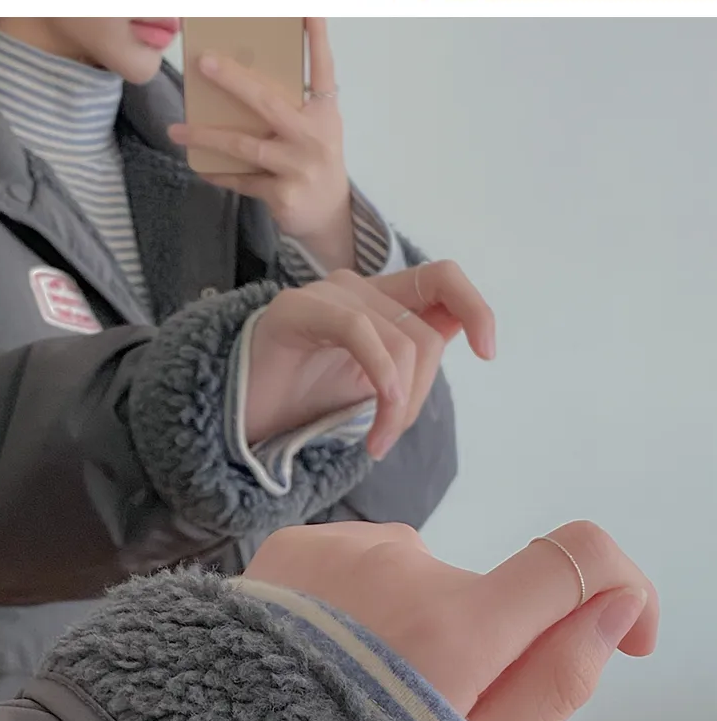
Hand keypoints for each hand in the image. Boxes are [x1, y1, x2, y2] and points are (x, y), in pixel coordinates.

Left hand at [168, 19, 351, 259]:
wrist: (330, 215)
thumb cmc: (314, 159)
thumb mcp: (313, 129)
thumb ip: (288, 108)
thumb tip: (235, 81)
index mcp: (324, 114)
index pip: (323, 70)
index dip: (317, 40)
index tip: (308, 11)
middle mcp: (314, 137)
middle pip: (267, 102)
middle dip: (232, 80)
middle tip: (203, 62)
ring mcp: (298, 167)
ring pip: (244, 145)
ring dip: (206, 137)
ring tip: (177, 130)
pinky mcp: (283, 194)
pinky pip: (241, 179)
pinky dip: (218, 172)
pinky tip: (199, 165)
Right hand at [244, 259, 495, 460]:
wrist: (234, 415)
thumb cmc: (300, 399)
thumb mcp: (369, 380)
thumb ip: (410, 353)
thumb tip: (461, 334)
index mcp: (380, 300)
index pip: (443, 277)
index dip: (475, 307)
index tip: (486, 352)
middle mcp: (357, 287)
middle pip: (424, 331)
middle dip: (419, 395)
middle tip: (388, 437)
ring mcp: (325, 294)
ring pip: (399, 341)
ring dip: (397, 406)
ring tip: (374, 442)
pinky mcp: (295, 309)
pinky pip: (358, 330)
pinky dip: (379, 382)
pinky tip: (369, 429)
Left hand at [244, 518, 657, 720]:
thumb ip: (552, 684)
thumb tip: (618, 605)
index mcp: (458, 630)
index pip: (577, 559)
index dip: (617, 588)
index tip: (622, 636)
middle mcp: (403, 567)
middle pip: (482, 596)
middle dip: (476, 652)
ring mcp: (340, 548)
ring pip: (414, 582)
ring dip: (407, 630)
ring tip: (351, 707)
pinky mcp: (289, 547)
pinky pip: (353, 567)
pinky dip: (354, 610)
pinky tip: (313, 670)